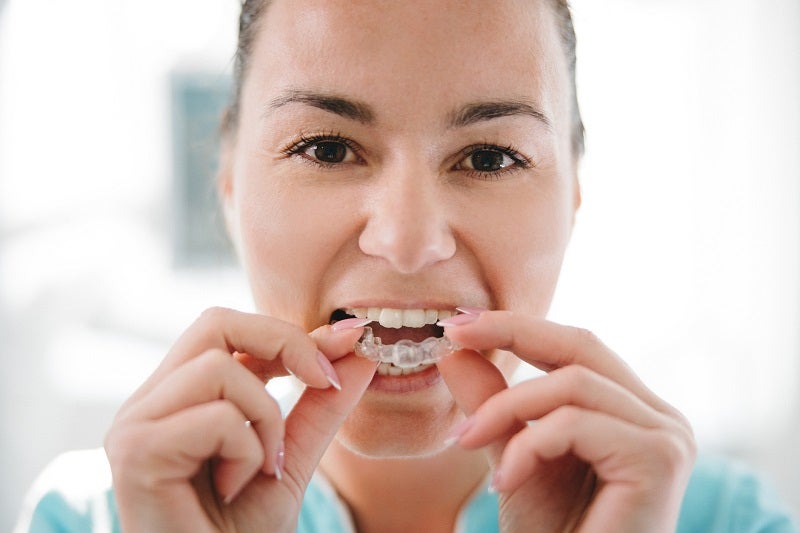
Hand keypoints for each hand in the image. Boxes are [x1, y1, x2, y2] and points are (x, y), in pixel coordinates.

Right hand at [105, 307, 375, 531]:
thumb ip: (319, 407)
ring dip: (265, 418)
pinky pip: (217, 418)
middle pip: (215, 323)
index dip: (292, 332)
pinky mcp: (136, 454)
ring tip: (261, 467)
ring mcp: (135, 426)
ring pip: (220, 368)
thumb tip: (361, 354)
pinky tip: (232, 488)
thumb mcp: (290, 459)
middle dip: (284, 343)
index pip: (230, 331)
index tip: (351, 339)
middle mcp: (150, 403)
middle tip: (324, 381)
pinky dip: (246, 452)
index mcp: (179, 398)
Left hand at [438, 311, 695, 531]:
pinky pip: (574, 424)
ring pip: (572, 383)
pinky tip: (506, 482)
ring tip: (465, 441)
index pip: (576, 347)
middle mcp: (660, 417)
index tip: (459, 322)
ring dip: (505, 408)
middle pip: (582, 346)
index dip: (518, 326)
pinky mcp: (658, 459)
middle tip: (454, 337)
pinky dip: (527, 446)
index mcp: (633, 411)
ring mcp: (666, 436)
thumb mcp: (514, 456)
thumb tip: (454, 352)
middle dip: (512, 333)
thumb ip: (493, 404)